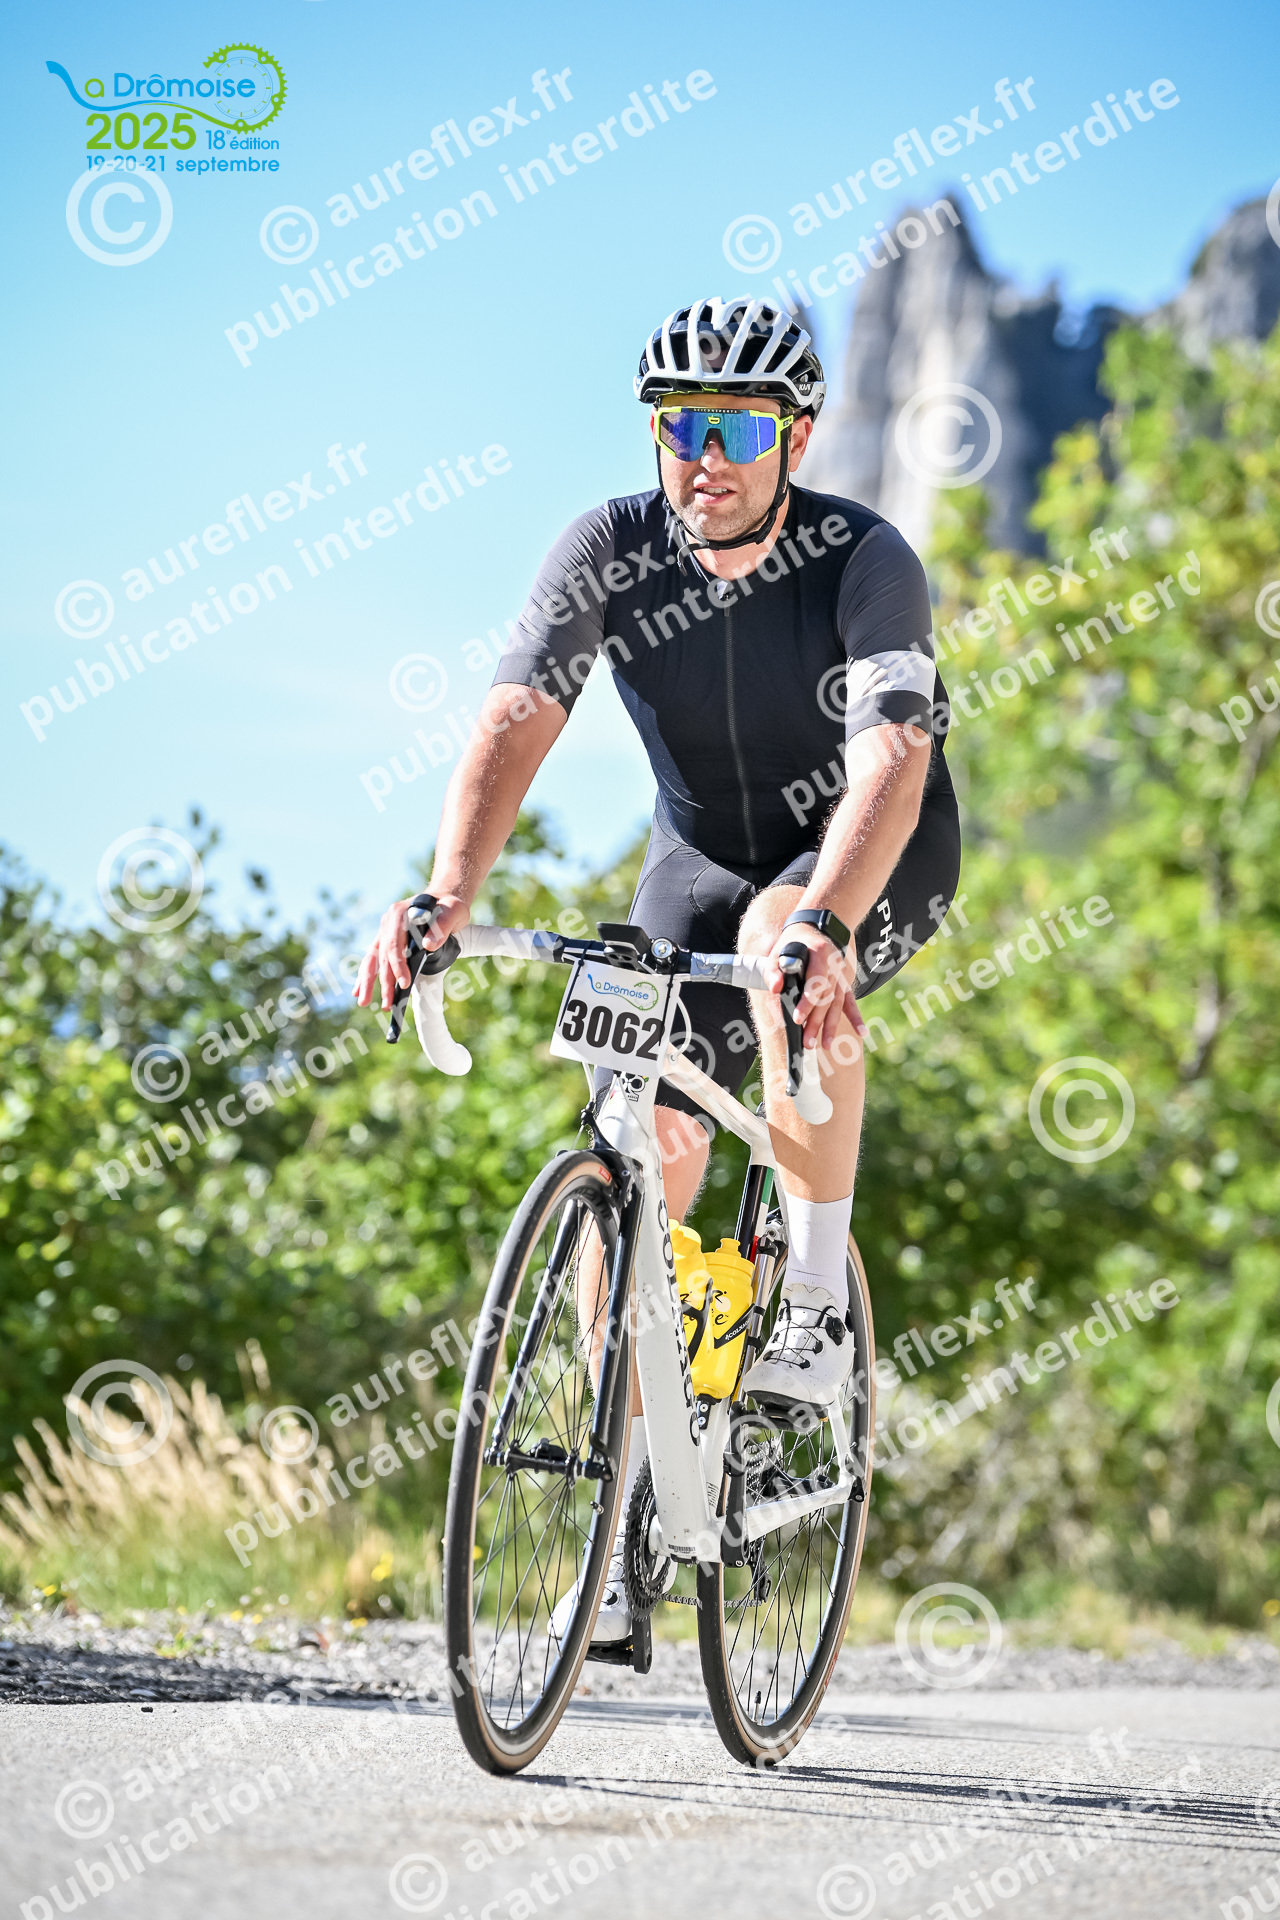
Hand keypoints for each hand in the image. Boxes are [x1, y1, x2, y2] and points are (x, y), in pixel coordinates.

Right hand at [353, 892, 469, 1011]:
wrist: (443, 899)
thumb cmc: (449, 906)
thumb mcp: (453, 911)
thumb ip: (442, 926)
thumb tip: (429, 945)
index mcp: (400, 913)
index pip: (394, 944)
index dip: (398, 965)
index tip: (404, 984)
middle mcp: (388, 921)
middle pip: (381, 955)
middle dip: (382, 982)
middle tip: (385, 1004)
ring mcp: (385, 930)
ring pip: (372, 958)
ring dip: (367, 981)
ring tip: (362, 1002)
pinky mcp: (386, 939)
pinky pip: (373, 958)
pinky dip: (365, 975)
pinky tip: (358, 990)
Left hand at [762, 925, 865, 1051]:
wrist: (817, 927)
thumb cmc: (794, 942)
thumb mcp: (779, 950)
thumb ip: (774, 970)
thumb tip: (774, 989)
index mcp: (818, 955)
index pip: (814, 982)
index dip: (807, 1002)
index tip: (797, 1019)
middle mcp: (833, 967)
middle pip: (826, 998)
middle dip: (817, 1022)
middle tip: (808, 1042)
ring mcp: (841, 976)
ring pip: (838, 1003)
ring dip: (832, 1025)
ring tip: (826, 1045)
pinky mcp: (844, 982)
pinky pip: (851, 1001)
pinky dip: (857, 1017)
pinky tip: (862, 1033)